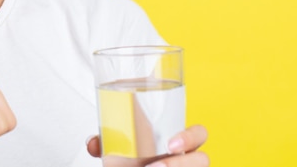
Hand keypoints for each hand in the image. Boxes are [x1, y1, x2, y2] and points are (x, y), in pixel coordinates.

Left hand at [86, 125, 208, 166]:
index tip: (170, 143)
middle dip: (184, 163)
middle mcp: (187, 160)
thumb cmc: (132, 161)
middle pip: (203, 159)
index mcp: (178, 143)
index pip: (199, 134)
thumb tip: (93, 143)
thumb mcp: (121, 151)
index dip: (191, 137)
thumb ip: (107, 144)